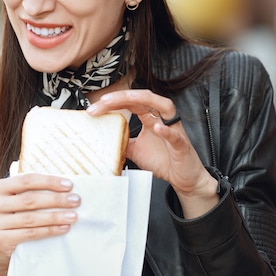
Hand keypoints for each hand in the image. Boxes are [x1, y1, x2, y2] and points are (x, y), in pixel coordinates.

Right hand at [0, 174, 79, 275]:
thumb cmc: (10, 218)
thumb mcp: (13, 201)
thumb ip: (28, 192)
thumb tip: (64, 186)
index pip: (25, 180)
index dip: (49, 181)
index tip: (68, 185)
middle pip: (29, 199)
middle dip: (56, 200)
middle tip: (75, 201)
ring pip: (30, 218)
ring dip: (55, 216)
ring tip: (73, 216)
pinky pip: (29, 234)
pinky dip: (49, 230)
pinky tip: (63, 228)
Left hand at [87, 89, 218, 216]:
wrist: (182, 178)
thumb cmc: (163, 160)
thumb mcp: (134, 149)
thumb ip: (121, 140)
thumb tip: (100, 138)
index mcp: (150, 116)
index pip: (129, 102)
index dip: (111, 102)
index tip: (92, 109)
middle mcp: (162, 117)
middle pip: (141, 98)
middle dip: (120, 98)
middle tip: (101, 102)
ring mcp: (173, 129)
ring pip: (162, 105)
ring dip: (142, 101)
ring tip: (124, 100)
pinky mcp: (182, 144)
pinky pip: (174, 135)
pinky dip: (166, 130)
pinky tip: (156, 127)